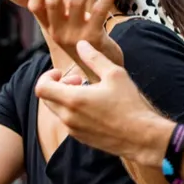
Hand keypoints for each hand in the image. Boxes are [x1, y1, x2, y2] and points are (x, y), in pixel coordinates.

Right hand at [28, 0, 123, 81]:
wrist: (101, 70)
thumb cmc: (86, 42)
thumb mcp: (70, 25)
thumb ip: (65, 5)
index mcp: (50, 28)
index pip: (35, 7)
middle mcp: (58, 33)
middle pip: (54, 2)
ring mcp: (75, 37)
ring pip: (77, 2)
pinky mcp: (94, 38)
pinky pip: (100, 11)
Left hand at [35, 40, 172, 163]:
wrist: (142, 137)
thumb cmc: (130, 105)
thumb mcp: (114, 74)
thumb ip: (94, 58)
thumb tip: (81, 44)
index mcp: (73, 100)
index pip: (41, 88)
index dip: (47, 76)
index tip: (61, 72)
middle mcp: (68, 117)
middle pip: (47, 99)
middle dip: (58, 86)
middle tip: (79, 80)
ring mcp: (74, 130)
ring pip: (58, 110)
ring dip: (67, 98)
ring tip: (90, 92)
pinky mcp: (82, 139)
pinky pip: (69, 122)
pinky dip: (74, 111)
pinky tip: (96, 107)